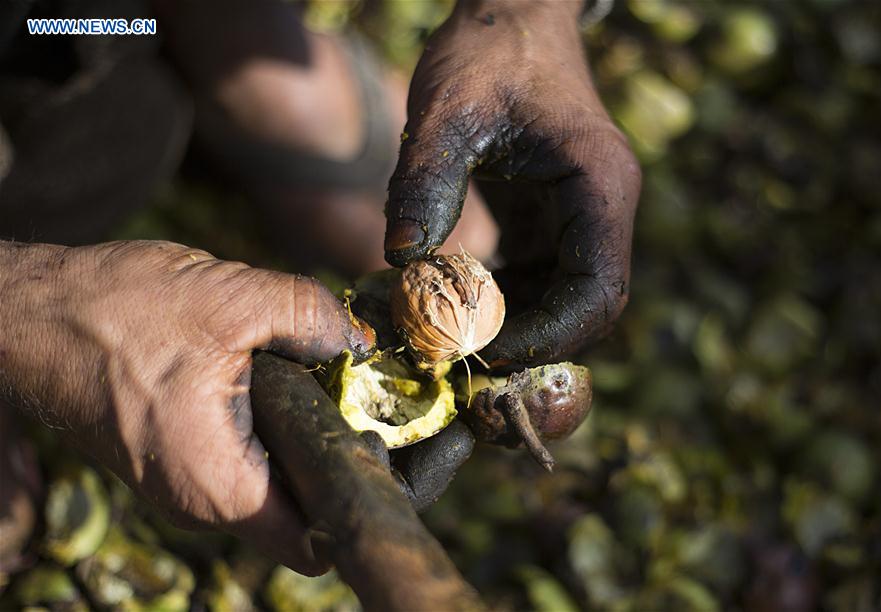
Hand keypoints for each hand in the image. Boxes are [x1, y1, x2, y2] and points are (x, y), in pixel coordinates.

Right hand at [0, 240, 374, 573]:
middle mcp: (203, 501)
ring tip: (353, 385)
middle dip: (351, 456)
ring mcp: (188, 482)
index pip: (319, 538)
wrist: (27, 314)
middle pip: (305, 507)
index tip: (410, 454)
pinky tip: (301, 377)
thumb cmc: (109, 312)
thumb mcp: (230, 300)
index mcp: (219, 485)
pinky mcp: (178, 455)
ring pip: (278, 479)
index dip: (370, 498)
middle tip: (394, 406)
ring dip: (315, 435)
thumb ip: (311, 317)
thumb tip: (363, 341)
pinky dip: (281, 424)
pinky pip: (249, 456)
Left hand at [384, 0, 640, 367]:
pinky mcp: (552, 219)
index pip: (597, 291)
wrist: (511, 13)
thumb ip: (426, 181)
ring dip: (512, 328)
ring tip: (446, 334)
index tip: (479, 349)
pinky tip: (452, 301)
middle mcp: (601, 209)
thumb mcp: (449, 108)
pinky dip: (501, 301)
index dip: (547, 335)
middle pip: (587, 308)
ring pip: (562, 301)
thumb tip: (399, 260)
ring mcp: (580, 217)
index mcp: (599, 186)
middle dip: (529, 343)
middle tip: (459, 358)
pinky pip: (538, 280)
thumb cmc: (489, 48)